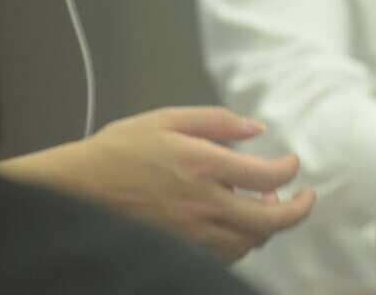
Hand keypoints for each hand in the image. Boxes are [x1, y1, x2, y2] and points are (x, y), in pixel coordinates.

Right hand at [0, 107, 314, 261]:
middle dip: (296, 210)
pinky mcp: (176, 250)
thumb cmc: (117, 151)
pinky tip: (236, 226)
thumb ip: (217, 121)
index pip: (268, 176)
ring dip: (265, 227)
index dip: (290, 170)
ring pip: (248, 243)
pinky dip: (238, 243)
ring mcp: (190, 233)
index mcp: (203, 164)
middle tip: (304, 199)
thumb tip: (257, 129)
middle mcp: (202, 203)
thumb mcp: (167, 120)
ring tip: (264, 208)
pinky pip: (222, 257)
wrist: (71, 189)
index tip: (291, 164)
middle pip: (268, 220)